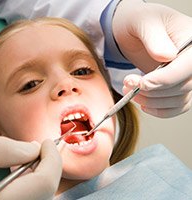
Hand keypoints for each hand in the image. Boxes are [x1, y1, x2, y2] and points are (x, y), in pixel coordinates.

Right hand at [0, 137, 61, 199]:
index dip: (52, 159)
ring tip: (27, 161)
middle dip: (47, 167)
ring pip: (38, 199)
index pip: (44, 183)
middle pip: (45, 193)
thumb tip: (33, 148)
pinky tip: (18, 176)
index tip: (47, 142)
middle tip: (39, 149)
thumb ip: (3, 149)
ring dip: (39, 177)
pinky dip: (30, 187)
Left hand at [113, 0, 191, 117]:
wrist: (133, 31)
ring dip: (151, 101)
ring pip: (178, 100)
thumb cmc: (139, 22)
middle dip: (152, 91)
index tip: (141, 83)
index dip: (165, 79)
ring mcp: (186, 75)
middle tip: (129, 84)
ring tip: (130, 91)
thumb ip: (154, 37)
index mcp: (191, 41)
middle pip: (183, 87)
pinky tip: (143, 103)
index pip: (188, 67)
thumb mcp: (144, 22)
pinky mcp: (176, 86)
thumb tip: (166, 56)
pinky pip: (176, 106)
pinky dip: (159, 110)